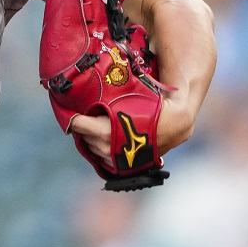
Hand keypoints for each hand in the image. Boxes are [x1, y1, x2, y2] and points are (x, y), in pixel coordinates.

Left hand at [69, 92, 192, 160]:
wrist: (174, 125)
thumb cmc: (150, 107)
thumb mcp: (127, 97)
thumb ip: (107, 94)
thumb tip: (89, 79)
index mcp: (105, 131)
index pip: (76, 123)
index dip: (74, 115)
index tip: (73, 109)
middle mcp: (106, 148)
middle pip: (83, 135)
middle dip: (85, 124)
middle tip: (90, 113)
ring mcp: (113, 159)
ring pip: (91, 146)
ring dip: (92, 136)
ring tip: (101, 124)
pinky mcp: (120, 167)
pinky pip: (100, 157)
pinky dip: (100, 147)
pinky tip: (108, 137)